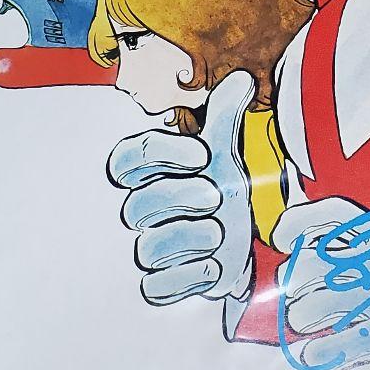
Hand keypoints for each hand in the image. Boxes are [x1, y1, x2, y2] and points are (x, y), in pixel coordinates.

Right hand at [107, 71, 255, 306]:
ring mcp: (151, 250)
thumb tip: (240, 80)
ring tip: (220, 233)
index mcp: (151, 174)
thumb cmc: (222, 190)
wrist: (241, 239)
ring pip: (148, 249)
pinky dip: (189, 279)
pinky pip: (157, 289)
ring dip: (191, 238)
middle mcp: (143, 211)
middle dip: (180, 198)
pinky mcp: (164, 285)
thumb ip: (225, 118)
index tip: (202, 155)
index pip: (128, 160)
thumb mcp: (225, 154)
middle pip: (138, 206)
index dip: (161, 156)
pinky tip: (216, 267)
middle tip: (216, 195)